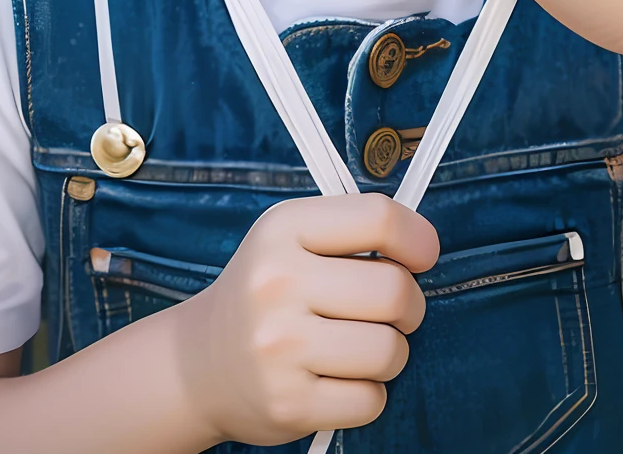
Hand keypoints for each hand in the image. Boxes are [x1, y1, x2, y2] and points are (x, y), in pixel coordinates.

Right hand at [174, 193, 438, 446]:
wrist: (198, 364)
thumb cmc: (266, 293)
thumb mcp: (291, 238)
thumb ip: (351, 229)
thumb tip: (423, 245)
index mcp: (284, 228)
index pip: (379, 218)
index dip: (417, 238)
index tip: (422, 256)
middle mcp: (277, 282)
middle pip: (394, 291)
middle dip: (409, 305)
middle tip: (392, 311)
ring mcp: (280, 347)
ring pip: (389, 350)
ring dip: (390, 352)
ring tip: (362, 347)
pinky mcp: (288, 404)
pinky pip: (370, 400)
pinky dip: (368, 393)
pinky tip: (340, 380)